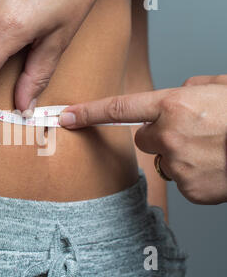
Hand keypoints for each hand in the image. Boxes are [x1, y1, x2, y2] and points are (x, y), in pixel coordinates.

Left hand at [59, 76, 226, 204]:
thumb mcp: (219, 87)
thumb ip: (190, 89)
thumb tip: (179, 93)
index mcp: (173, 105)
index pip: (118, 109)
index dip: (88, 112)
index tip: (65, 116)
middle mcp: (169, 135)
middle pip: (143, 138)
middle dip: (159, 134)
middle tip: (189, 131)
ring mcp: (178, 165)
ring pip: (164, 159)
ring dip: (179, 154)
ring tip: (209, 148)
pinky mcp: (190, 189)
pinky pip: (180, 179)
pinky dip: (193, 173)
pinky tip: (214, 165)